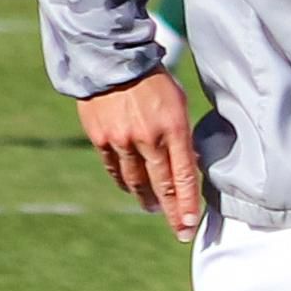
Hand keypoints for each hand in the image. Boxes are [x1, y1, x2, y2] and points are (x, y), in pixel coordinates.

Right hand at [79, 68, 205, 239]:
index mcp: (173, 129)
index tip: (191, 224)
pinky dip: (124, 181)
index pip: (184, 176)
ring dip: (147, 198)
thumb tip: (190, 165)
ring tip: (154, 208)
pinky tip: (131, 188)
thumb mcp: (178, 104)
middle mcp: (147, 139)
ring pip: (135, 180)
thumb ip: (183, 136)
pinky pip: (114, 168)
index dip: (188, 204)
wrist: (111, 59)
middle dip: (172, 212)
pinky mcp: (100, 138)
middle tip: (179, 230)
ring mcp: (121, 140)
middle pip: (161, 186)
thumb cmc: (153, 80)